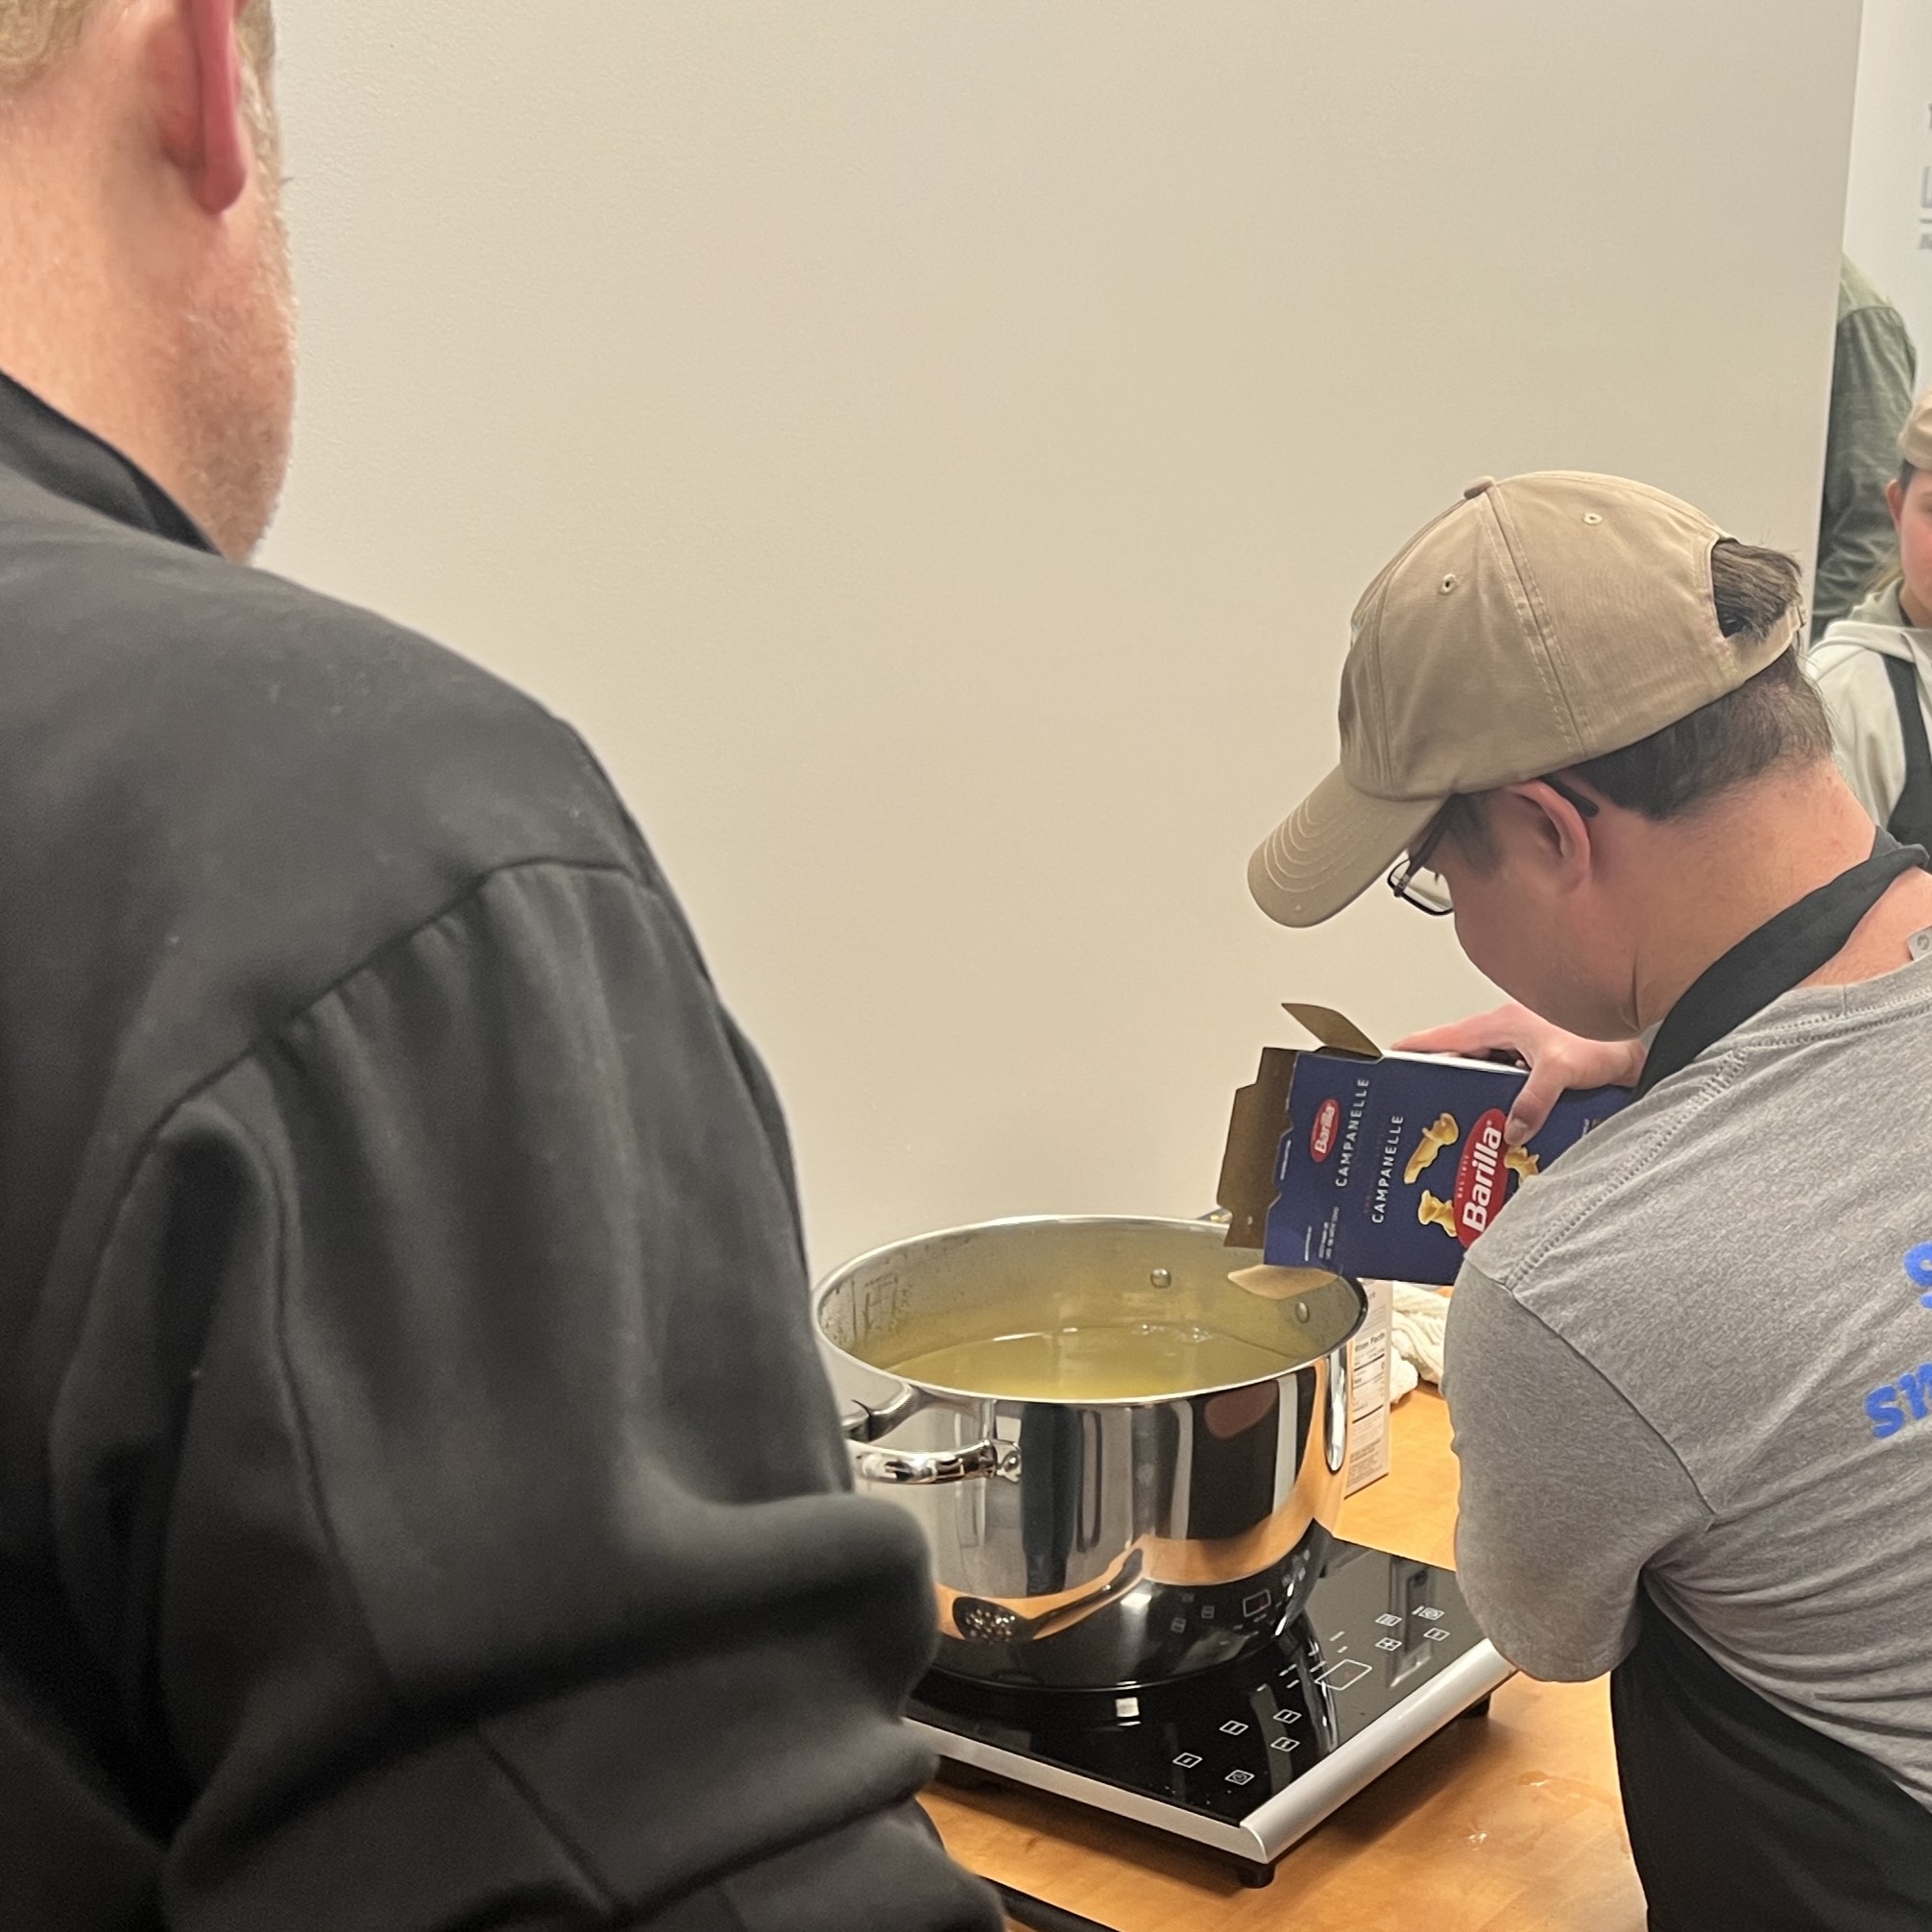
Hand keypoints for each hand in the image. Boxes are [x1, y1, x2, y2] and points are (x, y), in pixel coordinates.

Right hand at [1391, 1003, 1644, 1145]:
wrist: (1652, 1038)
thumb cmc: (1607, 1039)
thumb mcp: (1561, 1070)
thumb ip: (1532, 1101)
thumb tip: (1510, 1130)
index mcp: (1501, 1023)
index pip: (1443, 1036)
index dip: (1413, 1049)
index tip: (1388, 1061)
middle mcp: (1510, 1033)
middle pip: (1463, 1061)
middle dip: (1446, 1084)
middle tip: (1429, 1110)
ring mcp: (1527, 1049)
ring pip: (1489, 1075)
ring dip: (1481, 1097)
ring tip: (1470, 1125)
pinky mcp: (1546, 1066)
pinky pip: (1514, 1087)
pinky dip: (1508, 1104)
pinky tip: (1511, 1127)